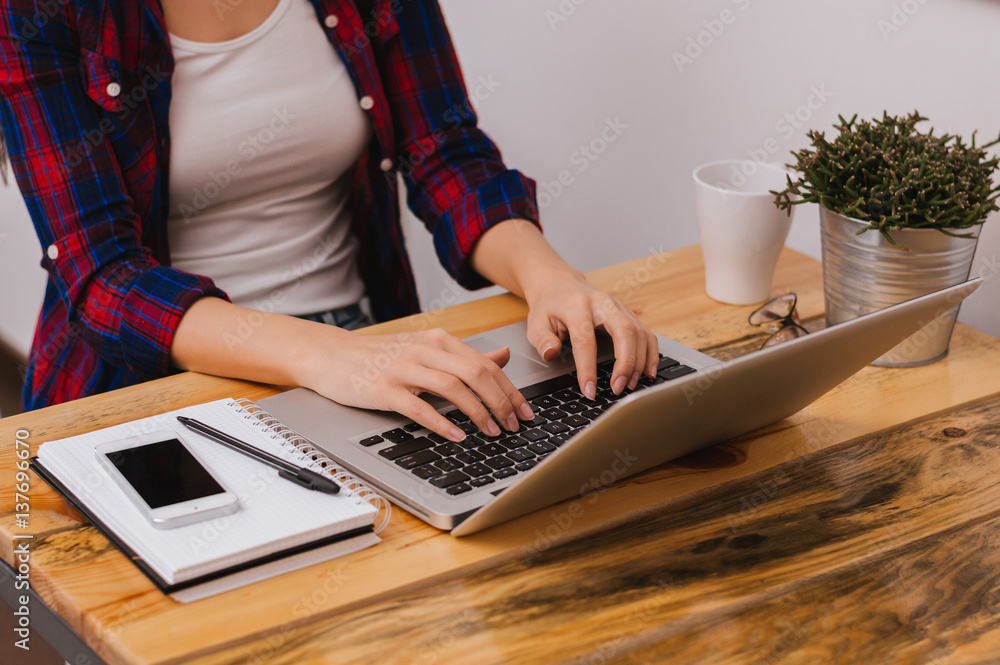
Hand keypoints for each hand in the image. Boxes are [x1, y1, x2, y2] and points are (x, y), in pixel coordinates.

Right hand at [297, 327, 534, 442]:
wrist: (330, 355)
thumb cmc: (379, 356)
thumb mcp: (426, 349)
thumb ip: (464, 355)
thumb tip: (503, 356)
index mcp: (439, 340)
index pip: (485, 365)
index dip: (510, 390)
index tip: (525, 412)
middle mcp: (425, 350)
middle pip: (475, 374)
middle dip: (501, 402)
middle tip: (513, 425)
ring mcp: (404, 368)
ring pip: (453, 388)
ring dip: (478, 413)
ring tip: (492, 432)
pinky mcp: (384, 388)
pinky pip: (420, 407)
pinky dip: (442, 423)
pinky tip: (457, 435)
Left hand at [524, 271, 658, 399]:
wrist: (562, 286)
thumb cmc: (550, 308)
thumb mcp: (536, 323)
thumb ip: (543, 340)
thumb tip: (551, 353)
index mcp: (577, 306)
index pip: (585, 339)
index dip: (588, 368)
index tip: (589, 390)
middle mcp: (603, 304)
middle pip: (624, 331)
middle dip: (625, 363)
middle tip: (619, 388)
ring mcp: (620, 307)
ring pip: (639, 333)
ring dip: (639, 362)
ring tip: (630, 385)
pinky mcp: (630, 314)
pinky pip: (647, 334)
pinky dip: (651, 354)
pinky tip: (648, 372)